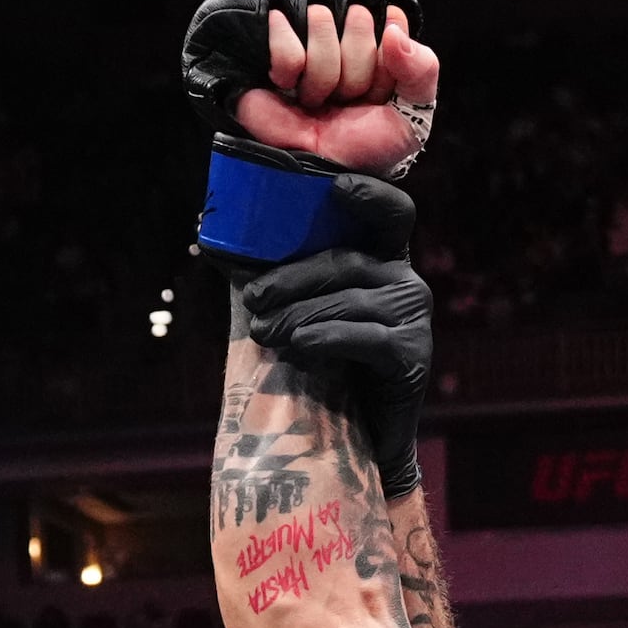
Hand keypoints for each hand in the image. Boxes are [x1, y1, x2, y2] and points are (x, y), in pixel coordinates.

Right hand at [184, 0, 436, 169]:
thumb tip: (393, 31)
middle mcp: (345, 34)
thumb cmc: (365, 146)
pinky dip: (288, 67)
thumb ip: (423, 69)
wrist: (316, 177)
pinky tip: (288, 86)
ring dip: (321, 76)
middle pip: (358, 19)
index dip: (387, 61)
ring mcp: (307, 37)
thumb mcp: (411, 114)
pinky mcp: (272, 46)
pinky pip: (285, 36)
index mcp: (382, 44)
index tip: (380, 92)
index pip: (393, 19)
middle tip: (346, 100)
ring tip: (317, 101)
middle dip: (355, 72)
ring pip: (321, 22)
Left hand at [230, 203, 429, 496]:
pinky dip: (327, 339)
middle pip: (345, 262)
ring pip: (348, 300)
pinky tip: (299, 347)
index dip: (371, 194)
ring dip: (298, 314)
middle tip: (253, 301)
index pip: (390, 213)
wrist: (361, 443)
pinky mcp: (414, 354)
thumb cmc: (327, 371)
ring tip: (263, 332)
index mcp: (382, 261)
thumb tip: (213, 241)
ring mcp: (415, 316)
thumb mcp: (299, 315)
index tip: (336, 185)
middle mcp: (405, 281)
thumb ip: (273, 278)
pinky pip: (364, 337)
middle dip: (292, 280)